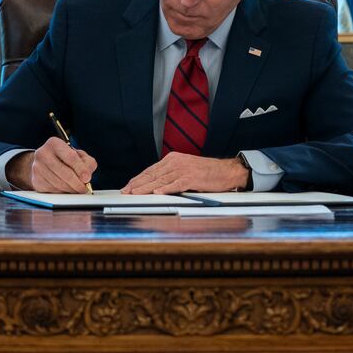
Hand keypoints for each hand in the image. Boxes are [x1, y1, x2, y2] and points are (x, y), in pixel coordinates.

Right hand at [6, 137, 96, 192]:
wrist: (44, 163)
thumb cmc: (64, 158)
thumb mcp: (78, 155)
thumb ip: (87, 163)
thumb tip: (86, 176)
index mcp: (54, 143)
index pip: (70, 157)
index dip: (81, 169)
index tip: (87, 178)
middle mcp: (43, 154)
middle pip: (65, 173)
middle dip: (77, 183)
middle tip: (84, 189)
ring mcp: (37, 168)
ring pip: (59, 184)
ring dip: (71, 189)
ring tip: (77, 189)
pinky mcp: (36, 180)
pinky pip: (52, 190)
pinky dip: (62, 192)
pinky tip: (66, 188)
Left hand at [121, 153, 248, 193]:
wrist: (226, 171)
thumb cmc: (207, 173)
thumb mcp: (186, 169)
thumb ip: (171, 174)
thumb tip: (156, 185)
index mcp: (173, 159)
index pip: (151, 170)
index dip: (138, 179)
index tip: (128, 186)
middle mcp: (176, 162)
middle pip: (153, 175)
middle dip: (137, 184)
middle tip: (126, 191)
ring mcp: (184, 170)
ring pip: (161, 180)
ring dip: (146, 188)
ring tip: (135, 193)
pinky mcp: (192, 178)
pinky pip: (176, 184)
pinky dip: (166, 189)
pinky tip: (157, 193)